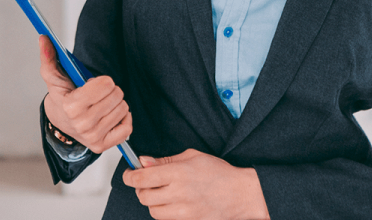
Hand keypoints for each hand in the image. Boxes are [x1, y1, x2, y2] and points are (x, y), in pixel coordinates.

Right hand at [37, 35, 131, 153]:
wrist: (60, 122)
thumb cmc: (62, 96)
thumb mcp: (53, 77)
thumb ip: (49, 56)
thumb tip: (44, 37)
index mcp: (71, 106)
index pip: (106, 85)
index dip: (102, 80)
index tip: (92, 84)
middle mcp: (82, 124)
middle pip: (117, 95)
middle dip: (110, 90)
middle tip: (98, 94)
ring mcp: (93, 137)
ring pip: (123, 109)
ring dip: (116, 103)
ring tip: (102, 104)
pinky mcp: (102, 145)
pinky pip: (127, 127)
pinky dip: (123, 118)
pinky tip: (111, 115)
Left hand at [122, 149, 268, 219]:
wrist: (241, 193)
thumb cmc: (219, 173)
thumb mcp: (192, 157)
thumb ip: (165, 161)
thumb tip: (143, 162)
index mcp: (178, 173)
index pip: (141, 178)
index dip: (130, 176)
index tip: (129, 174)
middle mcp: (179, 193)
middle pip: (143, 196)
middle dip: (140, 189)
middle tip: (147, 182)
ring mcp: (184, 211)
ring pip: (153, 211)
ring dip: (152, 202)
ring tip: (162, 193)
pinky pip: (166, 219)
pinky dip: (164, 211)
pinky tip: (172, 203)